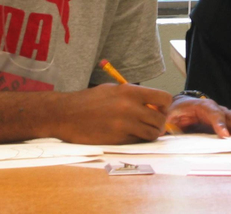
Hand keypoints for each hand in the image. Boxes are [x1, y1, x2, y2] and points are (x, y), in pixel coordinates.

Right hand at [53, 83, 172, 144]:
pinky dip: (137, 139)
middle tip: (152, 122)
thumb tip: (153, 104)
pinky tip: (128, 134)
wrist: (66, 114)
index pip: (164, 98)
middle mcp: (130, 108)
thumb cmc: (89, 101)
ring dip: (150, 133)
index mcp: (129, 91)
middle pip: (160, 119)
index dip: (165, 106)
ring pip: (152, 133)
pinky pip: (138, 141)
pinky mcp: (118, 139)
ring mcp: (124, 125)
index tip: (159, 109)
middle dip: (159, 122)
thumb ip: (133, 96)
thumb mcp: (113, 89)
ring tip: (142, 130)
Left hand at [167, 96, 230, 138]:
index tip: (223, 134)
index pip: (212, 112)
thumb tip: (158, 129)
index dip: (219, 123)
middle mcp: (216, 108)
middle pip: (230, 114)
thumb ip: (164, 120)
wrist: (181, 106)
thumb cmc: (176, 110)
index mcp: (201, 106)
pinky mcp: (229, 122)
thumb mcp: (167, 113)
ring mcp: (224, 114)